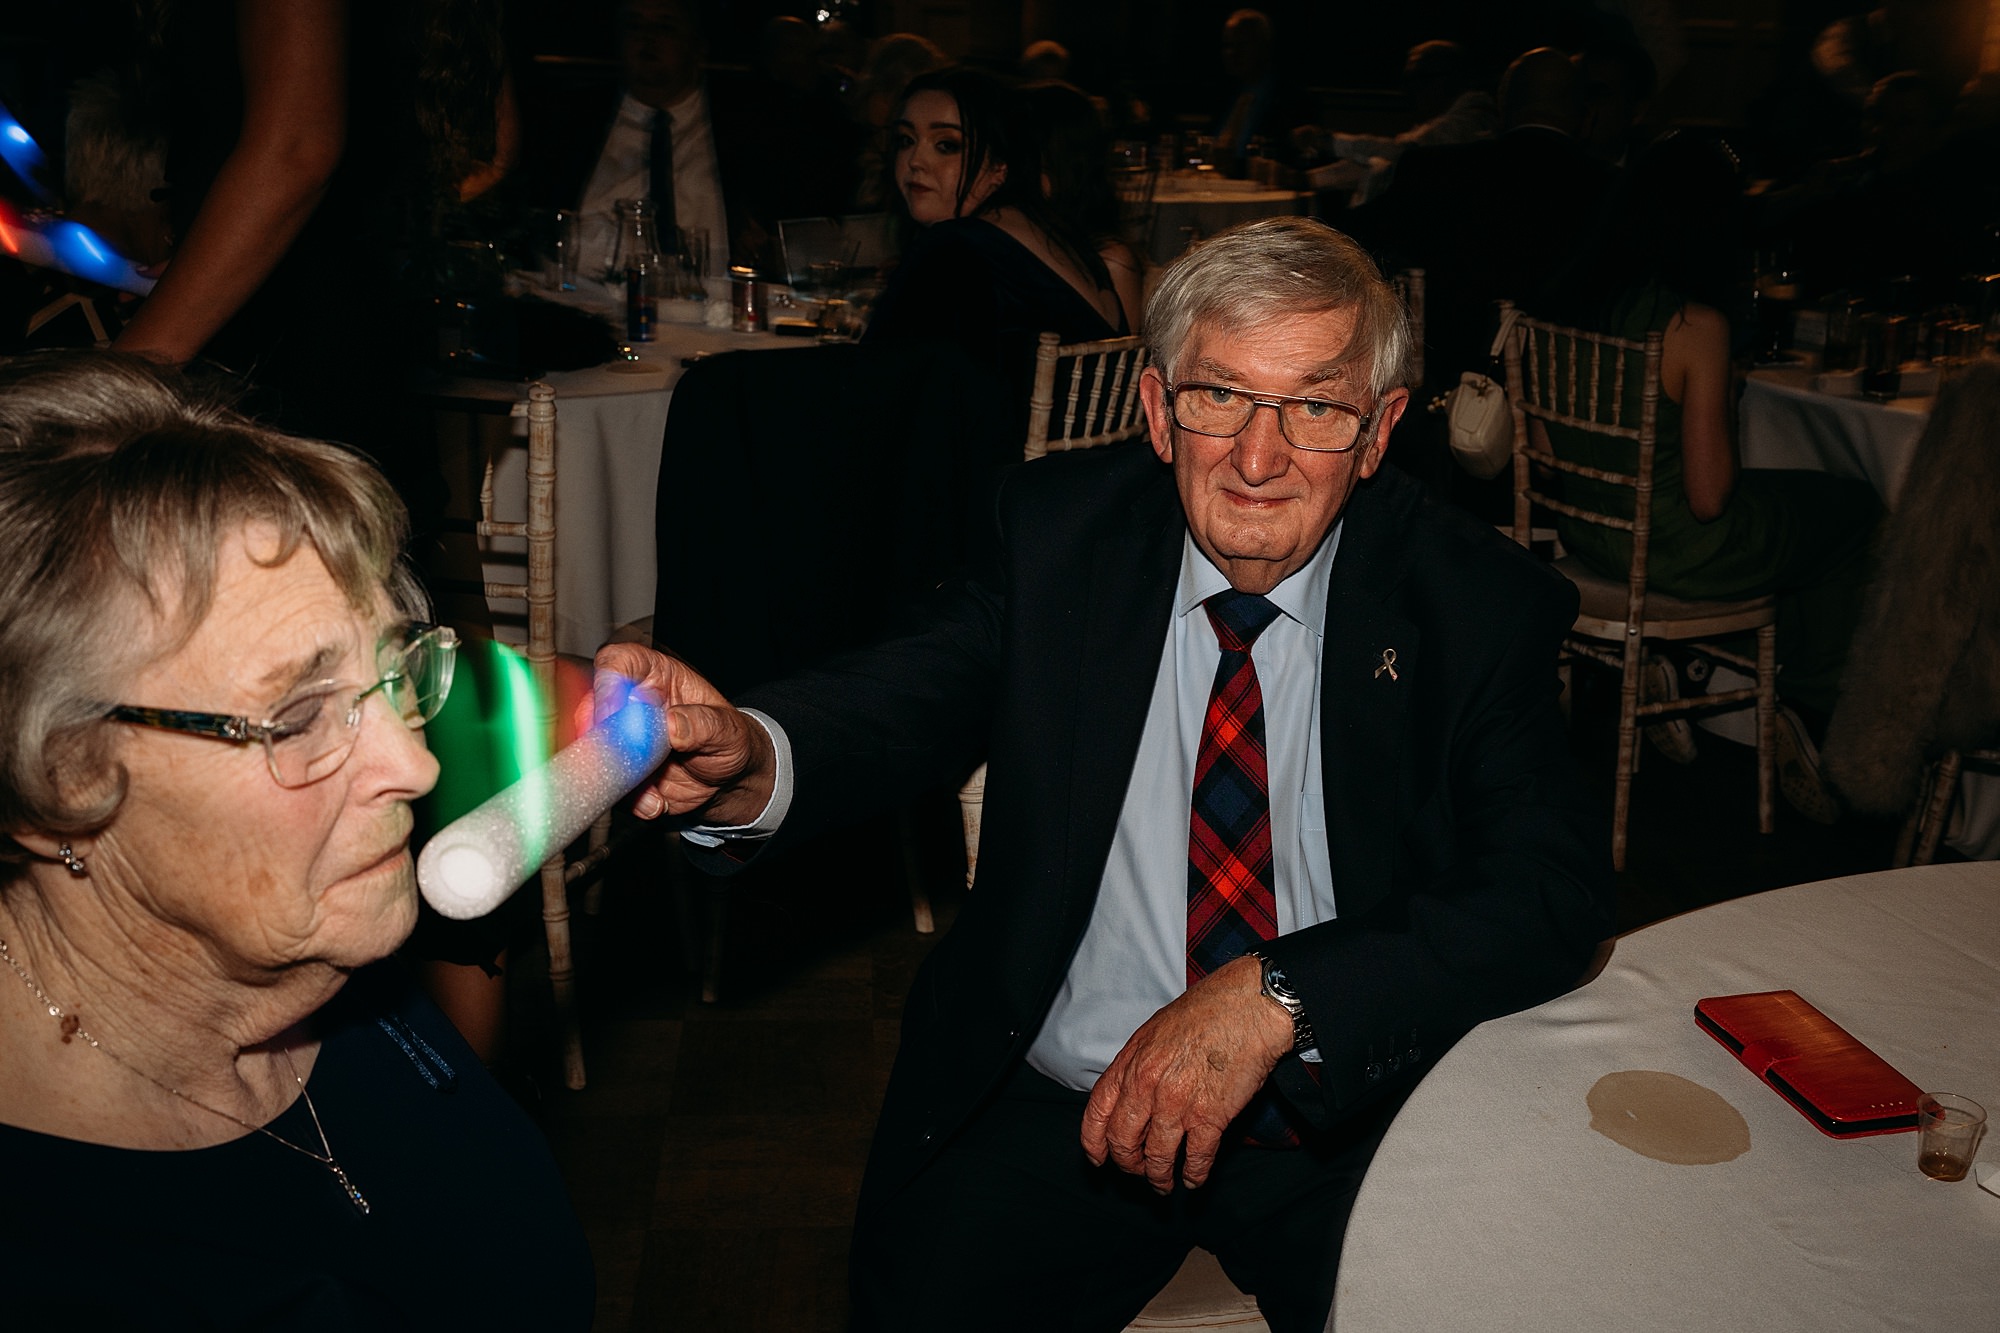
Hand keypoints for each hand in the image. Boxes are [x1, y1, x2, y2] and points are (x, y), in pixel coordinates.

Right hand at [583, 644, 775, 824]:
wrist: (727, 780)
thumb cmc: (727, 739)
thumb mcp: (728, 730)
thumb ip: (704, 724)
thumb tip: (673, 723)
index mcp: (655, 677)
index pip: (617, 662)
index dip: (608, 682)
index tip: (614, 712)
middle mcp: (629, 705)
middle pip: (591, 708)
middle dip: (603, 738)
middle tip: (632, 759)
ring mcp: (620, 740)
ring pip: (593, 753)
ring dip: (617, 776)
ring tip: (653, 791)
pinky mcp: (618, 772)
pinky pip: (608, 786)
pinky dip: (629, 800)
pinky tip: (656, 802)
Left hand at [1079, 956, 1294, 1192]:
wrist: (1249, 1006)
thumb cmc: (1206, 1011)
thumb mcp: (1156, 1031)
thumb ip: (1138, 1063)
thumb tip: (1130, 1093)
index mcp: (1131, 1062)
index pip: (1098, 1112)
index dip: (1094, 1143)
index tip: (1099, 1159)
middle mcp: (1147, 1086)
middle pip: (1122, 1142)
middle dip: (1128, 1165)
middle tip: (1137, 1172)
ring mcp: (1178, 1104)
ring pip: (1157, 1158)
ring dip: (1158, 1178)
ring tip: (1163, 1185)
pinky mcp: (1211, 1117)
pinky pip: (1196, 1159)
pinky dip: (1193, 1176)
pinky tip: (1194, 1181)